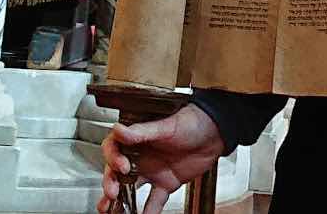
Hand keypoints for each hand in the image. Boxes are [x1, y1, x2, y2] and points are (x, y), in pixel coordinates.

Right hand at [97, 104, 224, 213]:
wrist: (216, 133)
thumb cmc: (191, 121)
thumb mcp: (165, 126)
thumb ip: (141, 132)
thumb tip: (118, 129)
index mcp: (137, 139)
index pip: (114, 149)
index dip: (113, 159)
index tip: (121, 167)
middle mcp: (142, 156)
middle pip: (117, 172)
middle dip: (111, 183)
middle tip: (112, 193)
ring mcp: (153, 172)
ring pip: (131, 189)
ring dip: (121, 200)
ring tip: (113, 211)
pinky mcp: (166, 184)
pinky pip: (154, 201)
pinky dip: (148, 211)